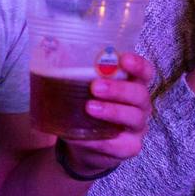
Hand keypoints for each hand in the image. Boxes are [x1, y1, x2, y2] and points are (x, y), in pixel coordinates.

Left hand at [59, 51, 155, 175]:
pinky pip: (120, 144)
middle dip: (119, 89)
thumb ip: (75, 72)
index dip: (138, 65)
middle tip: (95, 87)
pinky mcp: (129, 147)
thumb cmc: (85, 109)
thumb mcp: (82, 89)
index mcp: (132, 85)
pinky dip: (102, 141)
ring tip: (90, 108)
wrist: (84, 145)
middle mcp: (139, 105)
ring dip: (112, 111)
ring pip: (134, 118)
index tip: (123, 59)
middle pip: (140, 94)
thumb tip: (49, 48)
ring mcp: (137, 127)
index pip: (145, 72)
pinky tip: (87, 138)